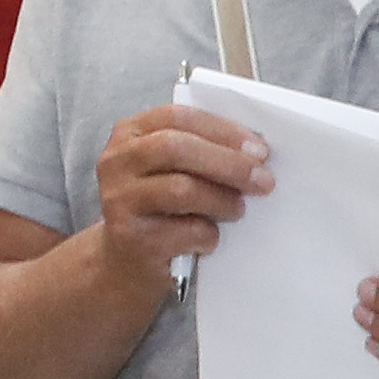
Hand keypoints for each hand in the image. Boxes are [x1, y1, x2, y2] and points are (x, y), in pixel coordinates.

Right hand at [89, 104, 270, 298]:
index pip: (177, 117)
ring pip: (181, 189)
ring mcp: (119, 201)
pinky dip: (208, 235)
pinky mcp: (131, 238)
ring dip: (222, 200)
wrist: (127, 262)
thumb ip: (199, 150)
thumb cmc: (159, 209)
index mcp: (128, 134)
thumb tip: (254, 150)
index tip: (259, 149)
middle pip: (176, 148)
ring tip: (238, 210)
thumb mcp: (169, 169)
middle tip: (263, 180)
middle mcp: (116, 162)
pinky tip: (210, 239)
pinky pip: (185, 231)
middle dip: (228, 163)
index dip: (222, 130)